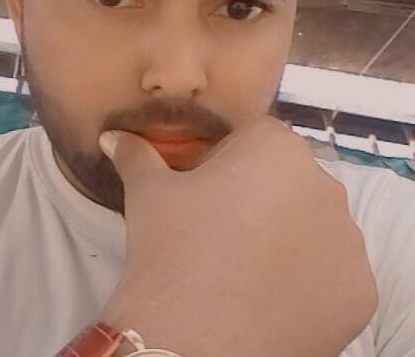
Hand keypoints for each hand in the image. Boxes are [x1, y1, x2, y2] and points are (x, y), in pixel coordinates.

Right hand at [99, 116, 378, 356]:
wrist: (191, 338)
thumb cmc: (171, 249)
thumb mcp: (148, 192)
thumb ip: (136, 154)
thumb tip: (114, 137)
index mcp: (278, 146)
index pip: (258, 139)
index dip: (230, 163)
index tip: (209, 193)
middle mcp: (324, 182)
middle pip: (290, 179)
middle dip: (263, 197)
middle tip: (225, 232)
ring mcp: (347, 238)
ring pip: (315, 224)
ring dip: (290, 237)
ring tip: (248, 267)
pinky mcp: (359, 288)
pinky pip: (334, 273)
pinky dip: (311, 281)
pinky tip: (272, 295)